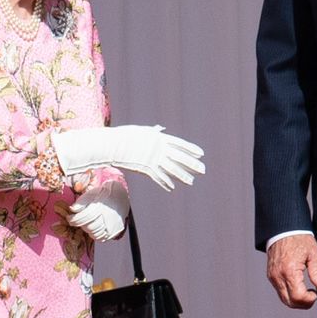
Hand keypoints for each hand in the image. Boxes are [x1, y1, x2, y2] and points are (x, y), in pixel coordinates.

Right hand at [52, 125, 204, 190]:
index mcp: (160, 138)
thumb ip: (153, 132)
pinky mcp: (146, 168)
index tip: (201, 154)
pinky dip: (165, 182)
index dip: (191, 149)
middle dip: (192, 164)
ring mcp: (153, 159)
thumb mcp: (142, 131)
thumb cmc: (125, 136)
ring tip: (192, 182)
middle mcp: (160, 149)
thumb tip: (160, 129)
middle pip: (179, 158)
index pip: (180, 144)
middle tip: (203, 170)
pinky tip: (172, 188)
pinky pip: (158, 177)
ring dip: (183, 176)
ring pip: (172, 169)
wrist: (113, 144)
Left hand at [68, 181, 128, 240]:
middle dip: (81, 225)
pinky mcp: (114, 231)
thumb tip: (72, 209)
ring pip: (94, 234)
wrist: (120, 197)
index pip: (83, 218)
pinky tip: (94, 228)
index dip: (73, 219)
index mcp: (100, 207)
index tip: (69, 217)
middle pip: (89, 227)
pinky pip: (101, 238)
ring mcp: (111, 225)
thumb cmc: (103, 195)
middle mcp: (106, 217)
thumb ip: (81, 202)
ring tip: (87, 223)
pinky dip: (95, 235)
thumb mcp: (91, 194)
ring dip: (88, 230)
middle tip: (79, 220)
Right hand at [265, 234, 316, 308]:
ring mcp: (273, 277)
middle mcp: (278, 276)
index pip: (298, 297)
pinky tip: (298, 286)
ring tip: (306, 291)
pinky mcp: (271, 276)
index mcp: (290, 271)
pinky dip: (289, 294)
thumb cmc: (299, 239)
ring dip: (296, 300)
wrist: (283, 229)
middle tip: (313, 295)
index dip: (310, 300)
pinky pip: (280, 291)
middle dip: (303, 303)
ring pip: (284, 299)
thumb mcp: (313, 254)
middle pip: (290, 302)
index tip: (316, 293)